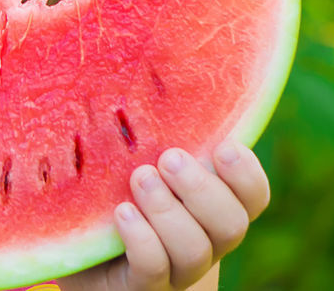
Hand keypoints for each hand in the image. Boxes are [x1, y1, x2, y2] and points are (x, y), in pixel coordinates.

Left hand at [57, 141, 269, 289]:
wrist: (79, 249)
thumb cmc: (111, 190)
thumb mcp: (136, 156)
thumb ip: (155, 132)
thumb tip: (153, 65)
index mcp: (211, 208)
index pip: (254, 198)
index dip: (247, 174)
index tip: (222, 146)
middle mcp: (203, 243)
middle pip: (232, 225)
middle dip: (203, 189)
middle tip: (169, 158)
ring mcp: (173, 271)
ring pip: (195, 251)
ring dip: (168, 211)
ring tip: (140, 178)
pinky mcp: (138, 287)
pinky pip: (153, 270)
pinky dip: (142, 238)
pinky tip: (122, 212)